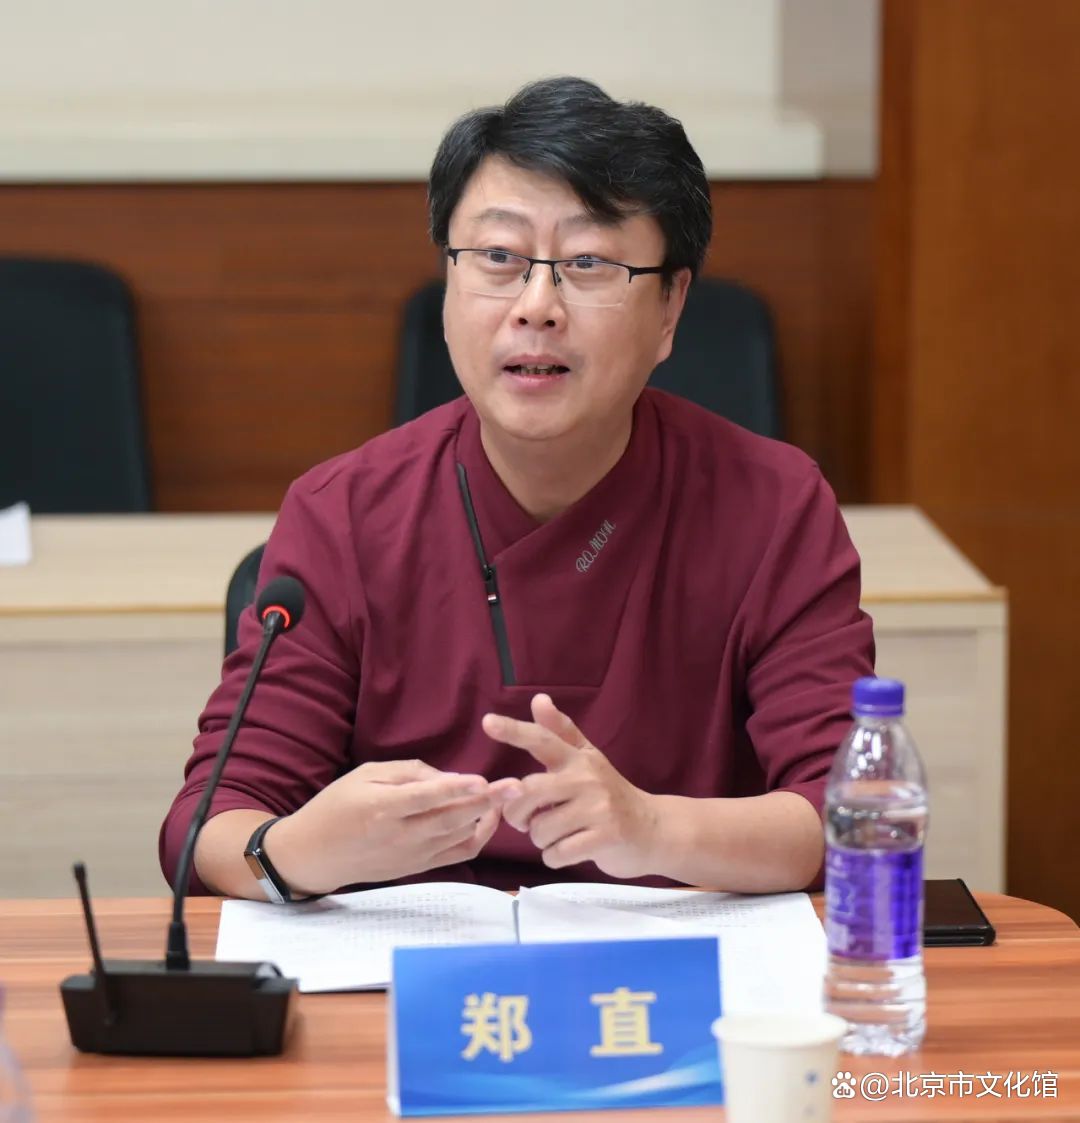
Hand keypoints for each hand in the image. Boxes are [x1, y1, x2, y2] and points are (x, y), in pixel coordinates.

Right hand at [271, 759, 517, 894]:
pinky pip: (457, 854)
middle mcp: (400, 836)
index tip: (482, 780)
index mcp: (382, 809)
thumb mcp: (365, 775)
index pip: (426, 799)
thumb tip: (448, 777)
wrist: (315, 855)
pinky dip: (477, 837)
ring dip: (486, 816)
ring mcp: (411, 856)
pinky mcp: (419, 868)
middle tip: (516, 786)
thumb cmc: (338, 806)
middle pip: (451, 819)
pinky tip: (488, 818)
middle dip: (487, 802)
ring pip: (459, 837)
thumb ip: (408, 773)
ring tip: (507, 795)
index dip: (456, 789)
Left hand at [482, 694, 659, 878]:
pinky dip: (554, 857)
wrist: (653, 829)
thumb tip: (538, 700)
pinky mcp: (606, 837)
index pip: (543, 740)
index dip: (514, 731)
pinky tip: (567, 851)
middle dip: (517, 814)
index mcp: (578, 759)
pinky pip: (557, 853)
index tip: (487, 722)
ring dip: (540, 840)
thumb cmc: (611, 794)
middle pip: (528, 792)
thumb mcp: (588, 759)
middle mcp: (587, 779)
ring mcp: (598, 808)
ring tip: (557, 835)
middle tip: (527, 822)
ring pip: (540, 830)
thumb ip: (560, 732)